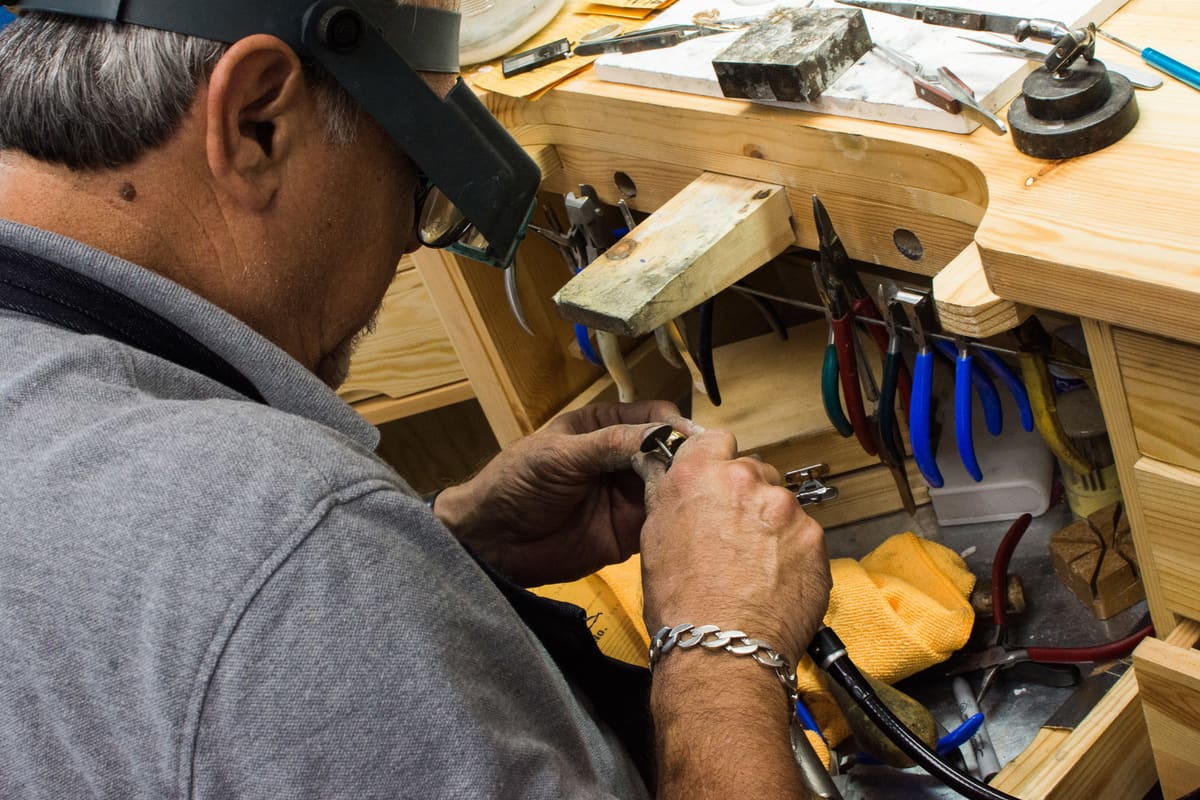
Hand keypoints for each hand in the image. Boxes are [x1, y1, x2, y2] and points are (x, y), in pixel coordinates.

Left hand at [434, 401, 696, 586]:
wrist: (493, 540)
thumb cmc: (518, 482)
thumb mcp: (560, 454)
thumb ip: (610, 443)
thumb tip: (662, 434)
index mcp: (606, 426)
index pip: (653, 416)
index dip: (674, 426)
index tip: (693, 440)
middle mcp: (624, 458)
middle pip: (670, 452)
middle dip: (688, 460)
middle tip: (709, 472)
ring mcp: (629, 495)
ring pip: (672, 488)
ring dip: (687, 492)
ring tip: (705, 499)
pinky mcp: (630, 532)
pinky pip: (662, 523)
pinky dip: (676, 523)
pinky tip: (689, 525)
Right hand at [634, 428, 830, 666]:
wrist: (722, 650)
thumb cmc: (682, 604)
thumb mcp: (654, 539)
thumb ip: (669, 496)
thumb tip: (665, 475)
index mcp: (698, 474)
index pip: (715, 438)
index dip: (716, 460)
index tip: (716, 479)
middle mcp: (745, 480)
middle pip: (752, 471)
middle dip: (744, 497)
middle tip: (731, 536)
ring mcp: (785, 507)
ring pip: (780, 504)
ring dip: (770, 525)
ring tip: (753, 567)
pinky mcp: (814, 537)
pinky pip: (803, 535)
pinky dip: (792, 552)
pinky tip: (773, 580)